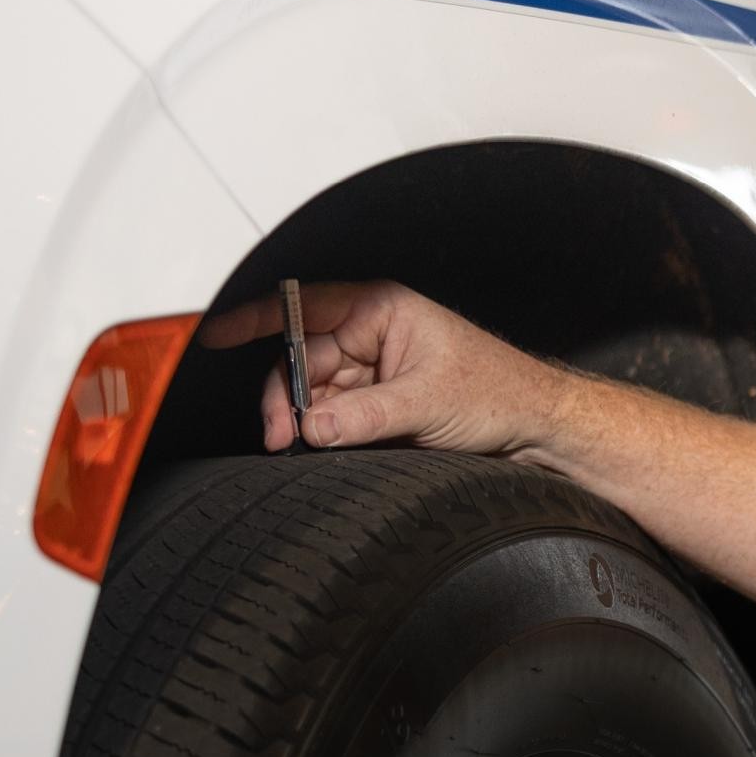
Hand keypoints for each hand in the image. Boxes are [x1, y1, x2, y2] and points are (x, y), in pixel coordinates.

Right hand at [196, 281, 570, 457]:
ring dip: (306, 422)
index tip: (216, 335)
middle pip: (300, 362)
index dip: (255, 320)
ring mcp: (373, 374)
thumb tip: (313, 427)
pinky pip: (334, 419)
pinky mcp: (378, 408)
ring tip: (306, 448)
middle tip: (282, 437)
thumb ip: (365, 415)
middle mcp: (372, 336)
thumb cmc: (501, 394)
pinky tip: (326, 450)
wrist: (539, 430)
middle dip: (287, 399)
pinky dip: (326, 436)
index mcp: (381, 310)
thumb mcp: (428, 403)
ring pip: (313, 396)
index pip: (303, 306)